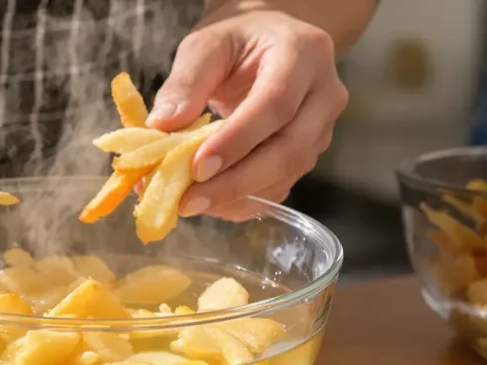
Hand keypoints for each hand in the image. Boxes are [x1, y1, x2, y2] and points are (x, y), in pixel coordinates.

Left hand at [147, 10, 348, 220]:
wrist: (270, 42)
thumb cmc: (239, 39)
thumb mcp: (207, 44)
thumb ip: (186, 82)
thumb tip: (162, 127)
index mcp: (303, 54)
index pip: (275, 104)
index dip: (237, 141)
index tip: (198, 167)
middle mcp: (324, 93)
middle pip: (289, 149)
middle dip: (236, 181)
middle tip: (190, 201)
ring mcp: (322, 128)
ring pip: (287, 174)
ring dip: (237, 196)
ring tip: (192, 203)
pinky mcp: (309, 153)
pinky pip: (280, 187)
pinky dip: (244, 201)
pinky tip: (211, 202)